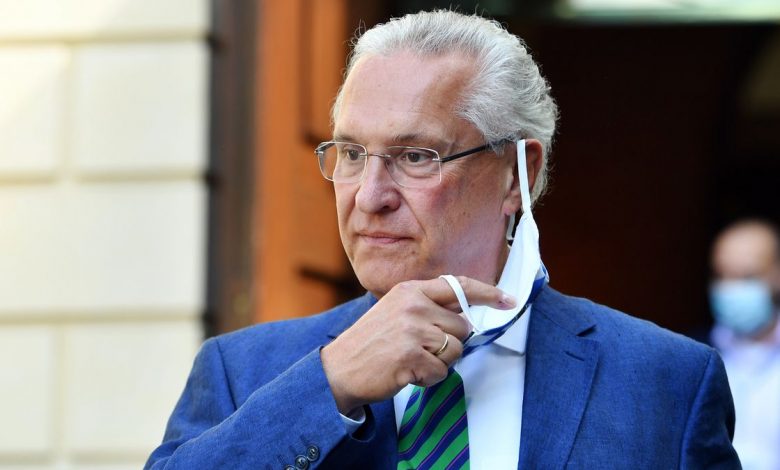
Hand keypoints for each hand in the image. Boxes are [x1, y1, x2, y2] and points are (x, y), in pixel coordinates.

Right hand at [320, 276, 515, 414]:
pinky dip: (427, 378)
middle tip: (418, 348)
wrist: (339, 368)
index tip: (509, 300)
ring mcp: (413, 330)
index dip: (488, 294)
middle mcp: (414, 305)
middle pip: (462, 327)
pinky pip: (441, 372)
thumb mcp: (396, 311)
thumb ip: (428, 307)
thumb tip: (466, 316)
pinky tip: (405, 372)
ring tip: (410, 360)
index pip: (459, 287)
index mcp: (411, 290)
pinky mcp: (412, 356)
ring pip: (455, 350)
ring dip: (438, 362)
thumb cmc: (372, 343)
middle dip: (448, 343)